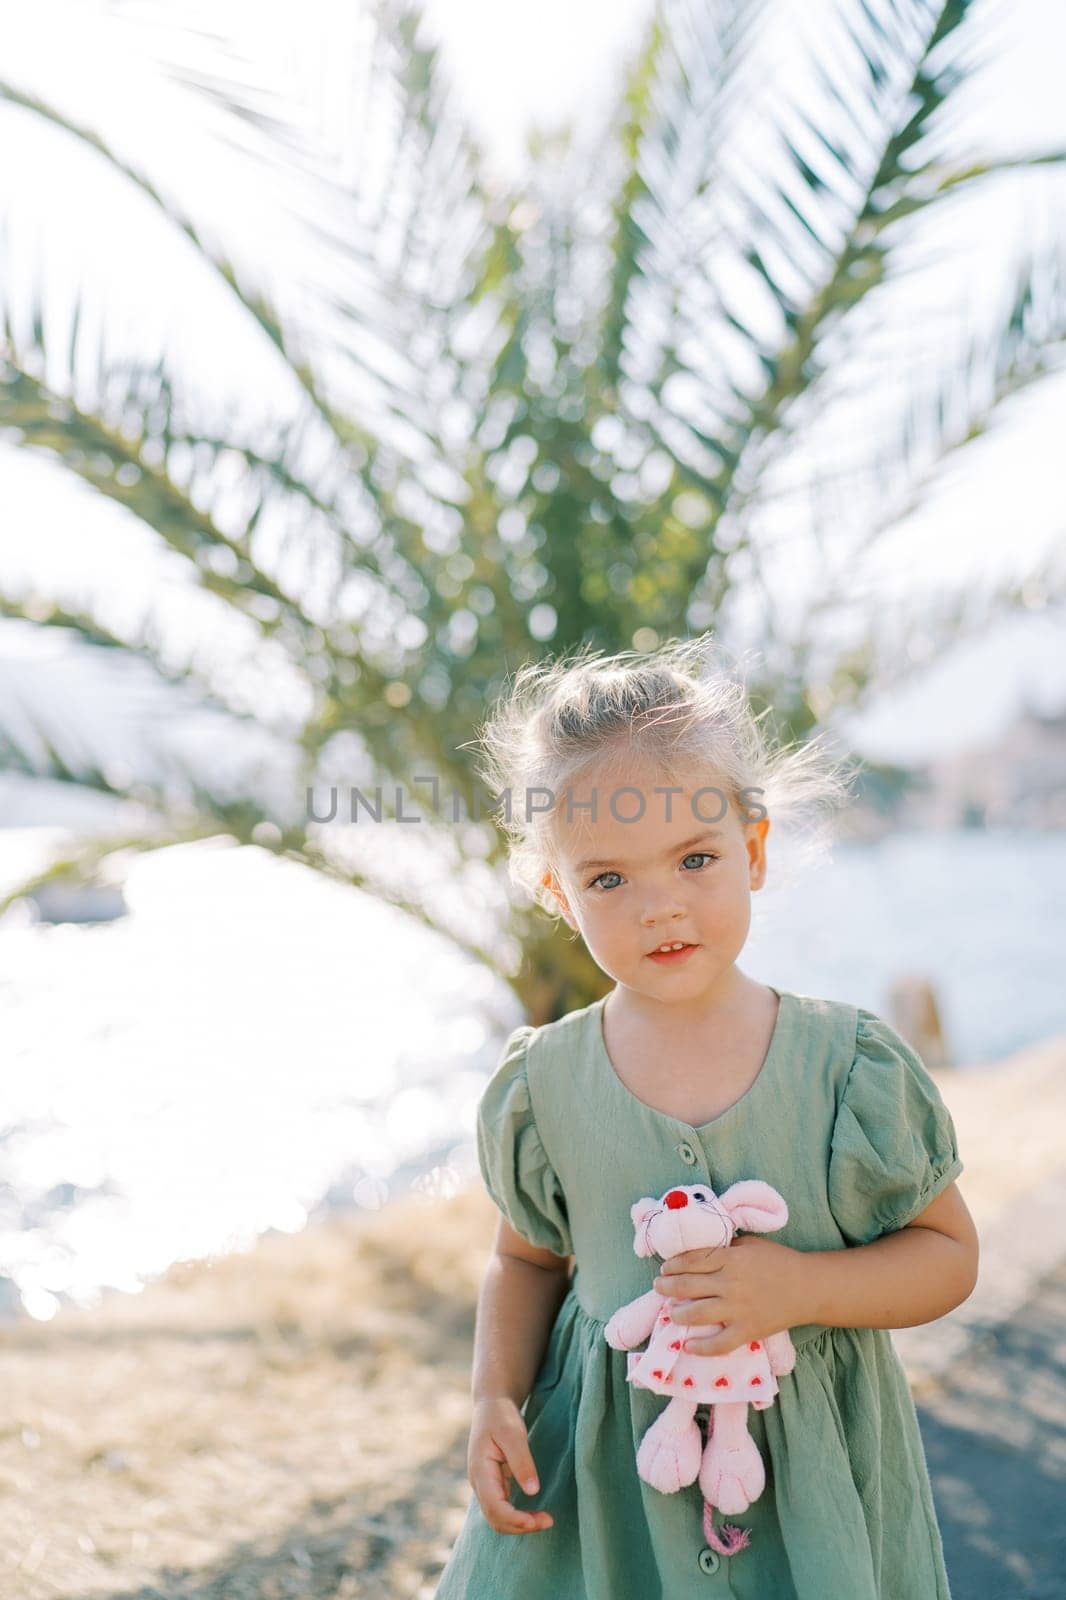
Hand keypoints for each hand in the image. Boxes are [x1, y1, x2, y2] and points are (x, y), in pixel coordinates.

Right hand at [468, 1397, 553, 1534]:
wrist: (491, 1404)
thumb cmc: (501, 1415)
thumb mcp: (513, 1433)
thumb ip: (522, 1462)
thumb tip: (532, 1492)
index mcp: (480, 1471)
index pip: (494, 1508)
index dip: (515, 1519)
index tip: (537, 1521)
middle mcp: (479, 1483)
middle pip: (495, 1519)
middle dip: (520, 1526)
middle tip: (549, 1521)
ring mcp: (485, 1485)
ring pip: (498, 1518)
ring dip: (520, 1524)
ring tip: (545, 1520)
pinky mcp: (493, 1484)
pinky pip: (502, 1509)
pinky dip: (518, 1516)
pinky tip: (534, 1514)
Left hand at [652, 1235, 807, 1355]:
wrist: (809, 1288)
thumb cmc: (779, 1261)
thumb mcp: (750, 1245)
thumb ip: (726, 1248)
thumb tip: (700, 1253)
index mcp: (731, 1258)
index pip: (692, 1260)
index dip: (673, 1265)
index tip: (664, 1268)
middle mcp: (730, 1283)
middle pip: (687, 1286)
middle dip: (667, 1287)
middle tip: (658, 1287)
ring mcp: (738, 1309)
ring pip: (696, 1314)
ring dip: (677, 1313)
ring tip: (671, 1311)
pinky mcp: (747, 1331)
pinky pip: (719, 1344)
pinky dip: (701, 1347)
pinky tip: (688, 1346)